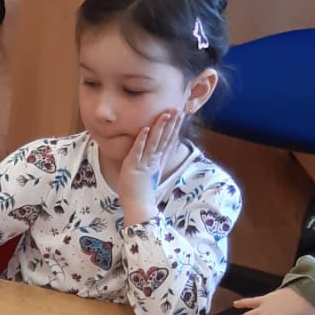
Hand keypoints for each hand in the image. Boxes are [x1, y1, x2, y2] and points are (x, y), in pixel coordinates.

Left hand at [117, 110, 183, 225]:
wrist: (138, 205)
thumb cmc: (141, 188)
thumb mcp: (151, 170)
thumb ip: (156, 159)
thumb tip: (162, 150)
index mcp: (158, 159)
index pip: (168, 139)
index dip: (175, 126)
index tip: (181, 114)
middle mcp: (154, 159)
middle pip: (164, 138)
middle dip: (171, 123)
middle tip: (177, 109)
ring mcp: (145, 162)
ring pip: (154, 142)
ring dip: (159, 128)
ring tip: (165, 115)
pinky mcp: (134, 166)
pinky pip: (138, 151)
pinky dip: (141, 140)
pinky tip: (144, 129)